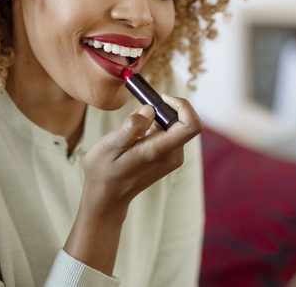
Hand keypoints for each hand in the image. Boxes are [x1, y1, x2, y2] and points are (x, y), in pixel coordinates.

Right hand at [64, 95, 201, 274]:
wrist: (107, 198)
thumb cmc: (104, 172)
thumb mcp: (110, 146)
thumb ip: (132, 127)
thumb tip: (150, 109)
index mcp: (159, 151)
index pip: (191, 125)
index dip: (183, 105)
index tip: (162, 98)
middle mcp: (172, 155)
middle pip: (182, 121)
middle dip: (161, 110)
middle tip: (136, 115)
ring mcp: (172, 158)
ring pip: (173, 126)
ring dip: (155, 120)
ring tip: (130, 133)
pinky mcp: (168, 158)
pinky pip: (168, 134)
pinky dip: (154, 128)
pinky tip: (135, 139)